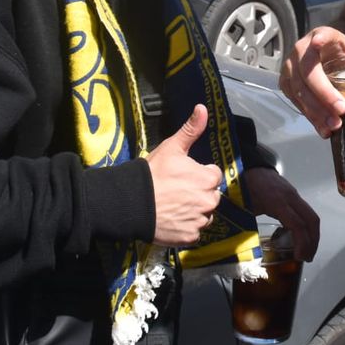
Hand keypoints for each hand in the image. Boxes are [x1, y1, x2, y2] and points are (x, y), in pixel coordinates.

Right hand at [144, 105, 225, 246]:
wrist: (132, 202)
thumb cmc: (153, 173)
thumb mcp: (172, 148)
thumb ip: (191, 129)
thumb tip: (203, 107)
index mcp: (208, 179)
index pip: (213, 176)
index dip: (199, 174)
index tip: (183, 176)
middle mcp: (208, 201)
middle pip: (210, 197)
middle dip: (199, 194)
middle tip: (177, 192)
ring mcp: (199, 221)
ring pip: (204, 216)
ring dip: (194, 212)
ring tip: (174, 206)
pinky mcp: (189, 237)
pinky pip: (194, 232)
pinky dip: (185, 228)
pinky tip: (172, 220)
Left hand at [241, 166, 320, 261]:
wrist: (249, 165)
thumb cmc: (244, 186)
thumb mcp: (243, 208)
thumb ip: (246, 227)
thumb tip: (247, 249)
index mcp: (277, 201)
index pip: (297, 224)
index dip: (302, 242)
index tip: (299, 257)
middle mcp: (291, 197)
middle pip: (312, 220)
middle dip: (313, 241)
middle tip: (307, 258)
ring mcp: (294, 195)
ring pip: (312, 216)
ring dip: (313, 235)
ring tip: (306, 252)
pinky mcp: (294, 196)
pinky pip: (306, 213)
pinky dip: (307, 227)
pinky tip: (299, 239)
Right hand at [279, 26, 344, 136]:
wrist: (328, 55)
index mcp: (324, 36)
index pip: (320, 36)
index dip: (319, 40)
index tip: (319, 42)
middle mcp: (303, 49)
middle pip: (308, 72)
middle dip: (324, 93)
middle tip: (341, 111)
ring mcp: (291, 67)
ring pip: (299, 91)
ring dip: (316, 111)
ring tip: (334, 126)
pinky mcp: (287, 83)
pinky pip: (296, 102)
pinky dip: (310, 117)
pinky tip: (324, 129)